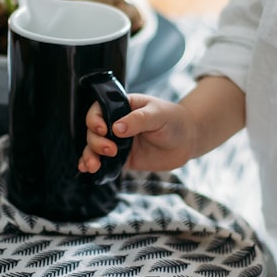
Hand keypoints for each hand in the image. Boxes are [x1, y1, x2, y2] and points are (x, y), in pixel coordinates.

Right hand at [78, 93, 198, 172]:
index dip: (95, 120)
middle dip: (96, 142)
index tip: (103, 130)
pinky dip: (94, 166)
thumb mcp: (158, 114)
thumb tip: (116, 128)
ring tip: (93, 165)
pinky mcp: (124, 159)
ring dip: (90, 155)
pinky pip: (105, 162)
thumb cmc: (174, 120)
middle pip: (94, 131)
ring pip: (95, 147)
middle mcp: (117, 123)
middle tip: (111, 150)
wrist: (188, 140)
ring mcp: (119, 142)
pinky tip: (88, 170)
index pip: (99, 110)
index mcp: (123, 106)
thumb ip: (138, 120)